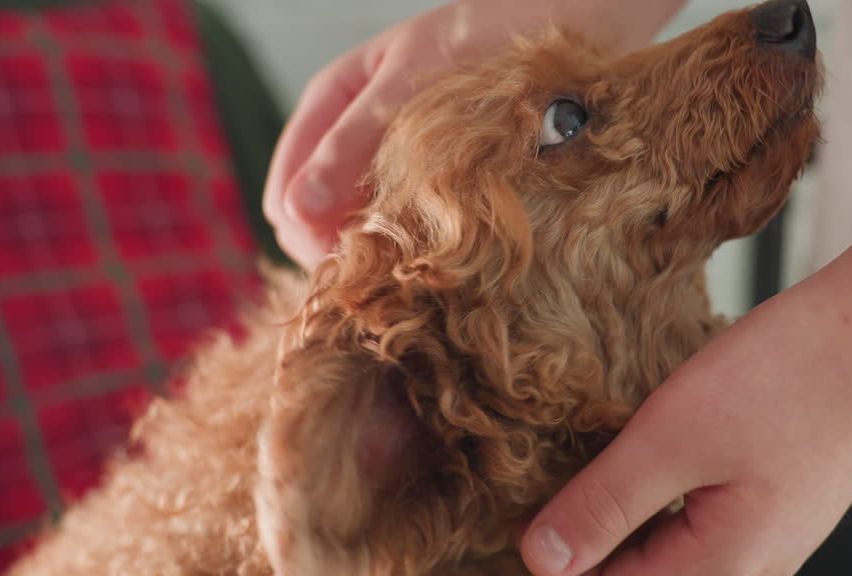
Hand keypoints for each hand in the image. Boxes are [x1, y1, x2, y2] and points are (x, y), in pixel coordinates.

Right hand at [263, 0, 686, 268]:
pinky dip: (417, 253)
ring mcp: (395, 168)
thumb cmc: (489, 37)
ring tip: (422, 263)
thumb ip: (350, 145)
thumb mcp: (407, 82)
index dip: (308, 240)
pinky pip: (408, 237)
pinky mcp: (437, 189)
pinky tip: (444, 256)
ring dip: (382, 260)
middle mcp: (356, 142)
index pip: (286, 198)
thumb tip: (296, 211)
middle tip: (393, 271)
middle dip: (343, 255)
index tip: (351, 266)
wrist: (565, 27)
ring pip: (363, 239)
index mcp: (332, 104)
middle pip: (317, 229)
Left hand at [518, 279, 851, 575]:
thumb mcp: (672, 436)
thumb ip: (604, 504)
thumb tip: (540, 560)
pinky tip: (656, 445)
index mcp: (724, 563)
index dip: (555, 567)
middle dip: (588, 541)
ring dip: (625, 514)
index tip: (526, 506)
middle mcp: (753, 564)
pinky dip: (665, 492)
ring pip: (672, 549)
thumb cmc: (787, 375)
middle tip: (554, 474)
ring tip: (601, 454)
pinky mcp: (785, 498)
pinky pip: (704, 518)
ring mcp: (774, 533)